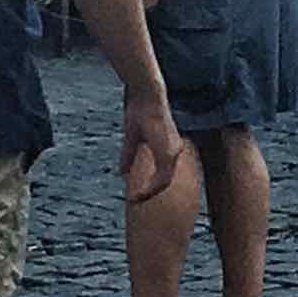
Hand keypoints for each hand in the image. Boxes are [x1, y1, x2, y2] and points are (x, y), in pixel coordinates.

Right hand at [119, 91, 184, 205]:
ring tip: (135, 199)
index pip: (163, 173)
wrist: (145, 95)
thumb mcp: (132, 137)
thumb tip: (122, 172)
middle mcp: (174, 150)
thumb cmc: (140, 109)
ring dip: (149, 193)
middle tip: (134, 201)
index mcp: (168, 147)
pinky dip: (151, 188)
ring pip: (164, 182)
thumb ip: (128, 155)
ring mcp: (173, 151)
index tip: (136, 195)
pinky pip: (162, 177)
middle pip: (165, 181)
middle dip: (149, 193)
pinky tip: (140, 193)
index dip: (150, 186)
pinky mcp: (169, 151)